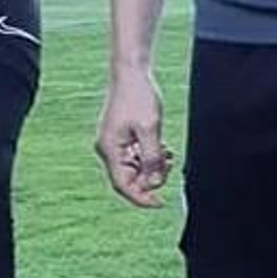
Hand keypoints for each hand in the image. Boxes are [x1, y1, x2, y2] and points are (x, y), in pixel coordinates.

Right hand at [95, 64, 173, 207]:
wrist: (130, 73)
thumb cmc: (138, 97)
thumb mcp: (150, 128)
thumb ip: (152, 158)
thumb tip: (155, 183)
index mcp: (109, 149)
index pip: (123, 185)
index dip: (141, 197)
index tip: (160, 203)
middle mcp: (107, 149)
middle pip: (128, 178)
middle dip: (150, 178)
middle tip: (169, 166)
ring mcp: (113, 144)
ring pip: (133, 168)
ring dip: (152, 167)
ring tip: (168, 154)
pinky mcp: (121, 138)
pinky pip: (134, 157)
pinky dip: (149, 157)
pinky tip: (162, 148)